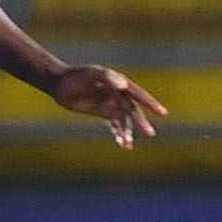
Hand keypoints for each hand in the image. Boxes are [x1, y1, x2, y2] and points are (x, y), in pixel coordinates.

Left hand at [51, 65, 165, 147]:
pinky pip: (115, 125)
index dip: (150, 103)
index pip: (138, 94)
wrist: (59, 84)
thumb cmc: (74, 77)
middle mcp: (118, 93)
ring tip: (128, 144)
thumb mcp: (89, 76)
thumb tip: (123, 84)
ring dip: (129, 132)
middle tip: (150, 134)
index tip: (162, 113)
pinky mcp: (104, 113)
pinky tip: (124, 145)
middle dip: (141, 122)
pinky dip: (120, 134)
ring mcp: (111, 104)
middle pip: (133, 110)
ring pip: (125, 121)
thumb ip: (106, 78)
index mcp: (118, 83)